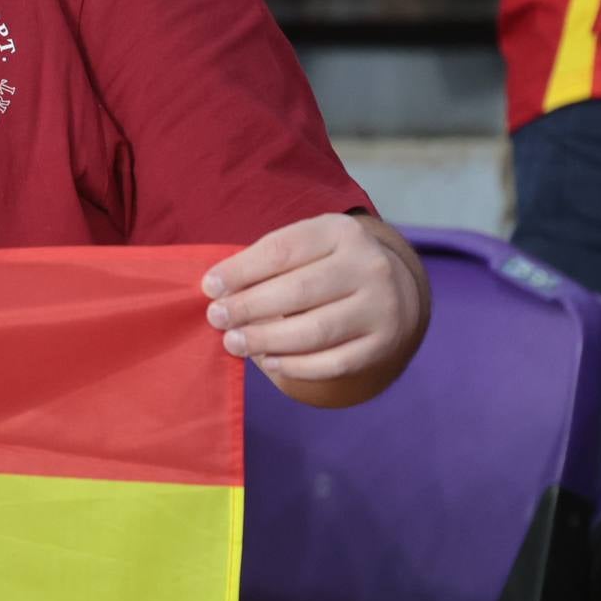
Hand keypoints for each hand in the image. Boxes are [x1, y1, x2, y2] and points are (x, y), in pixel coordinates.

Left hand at [204, 212, 430, 407]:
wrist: (391, 290)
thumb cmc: (326, 266)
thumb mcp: (304, 247)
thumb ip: (264, 262)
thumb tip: (216, 290)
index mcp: (341, 233)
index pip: (282, 251)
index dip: (241, 270)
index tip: (209, 287)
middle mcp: (368, 267)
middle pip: (298, 291)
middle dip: (248, 307)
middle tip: (217, 318)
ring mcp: (381, 307)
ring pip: (315, 330)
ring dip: (267, 340)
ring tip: (234, 342)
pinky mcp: (384, 343)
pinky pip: (334, 362)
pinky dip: (296, 367)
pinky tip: (269, 361)